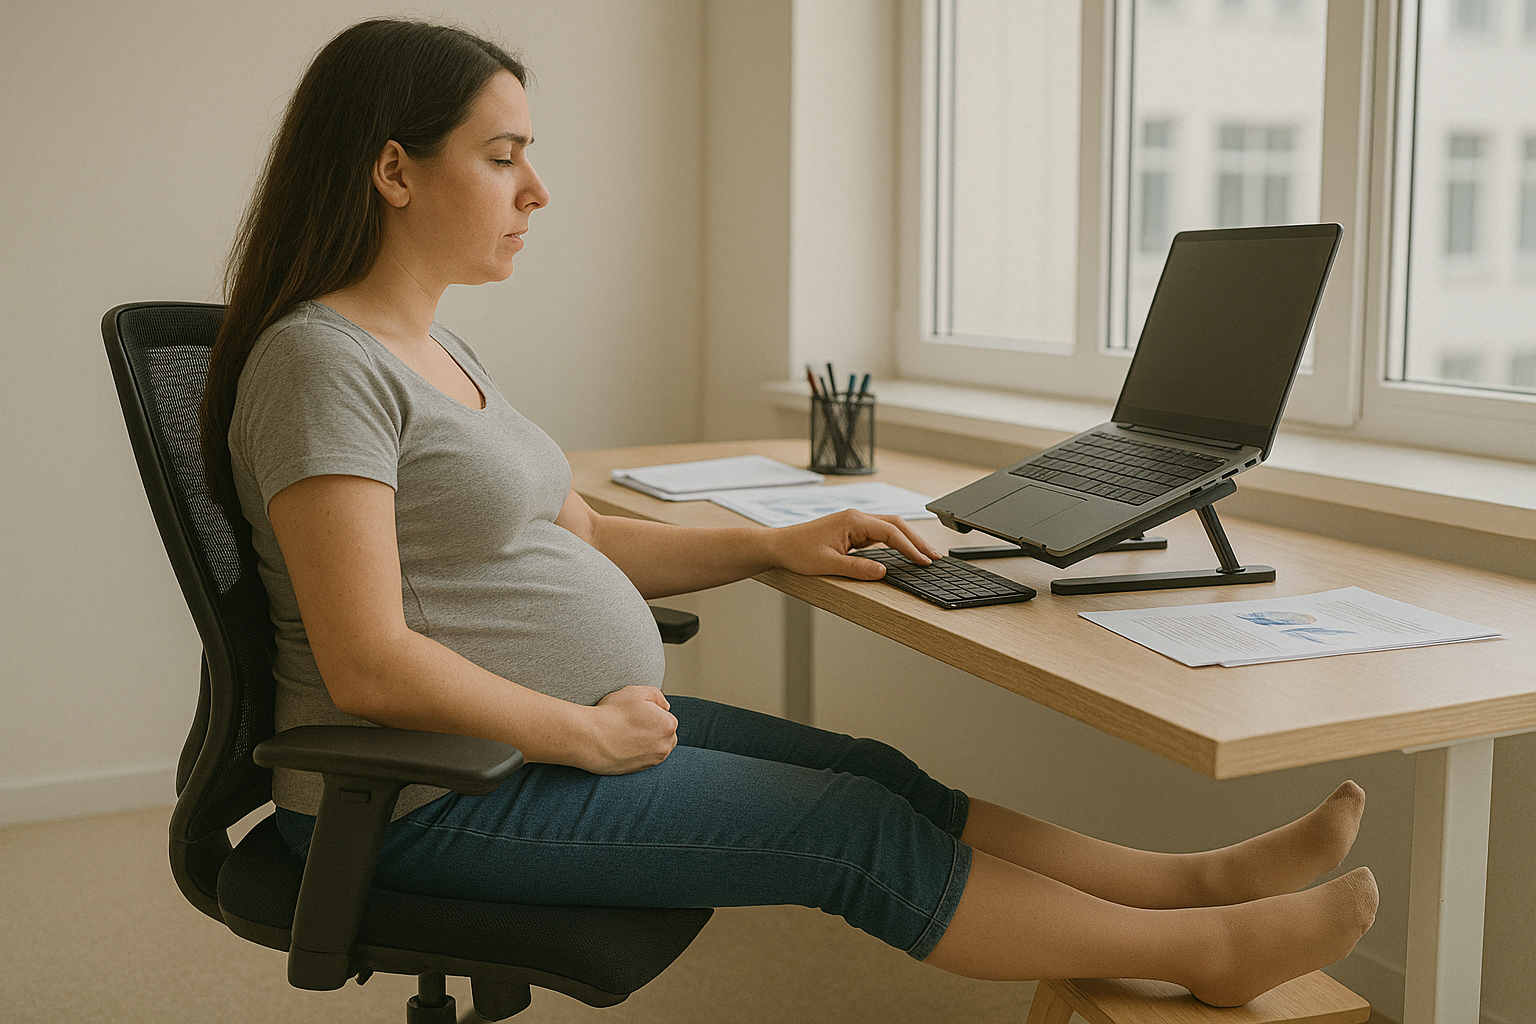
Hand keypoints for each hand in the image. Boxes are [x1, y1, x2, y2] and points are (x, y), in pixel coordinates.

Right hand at [579, 686, 677, 774]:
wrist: (589, 738)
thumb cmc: (612, 714)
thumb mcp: (636, 692)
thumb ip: (657, 696)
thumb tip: (664, 707)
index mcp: (668, 725)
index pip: (666, 716)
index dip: (650, 712)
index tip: (635, 712)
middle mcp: (664, 746)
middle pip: (664, 734)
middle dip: (653, 728)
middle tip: (631, 722)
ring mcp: (652, 761)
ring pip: (654, 748)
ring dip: (645, 741)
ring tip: (625, 734)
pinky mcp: (638, 771)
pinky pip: (642, 759)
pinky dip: (635, 752)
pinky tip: (621, 744)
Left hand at [771, 509, 943, 579]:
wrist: (779, 545)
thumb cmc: (797, 552)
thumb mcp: (827, 564)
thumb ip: (856, 568)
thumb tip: (882, 571)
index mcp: (853, 520)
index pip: (891, 532)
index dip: (910, 547)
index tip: (924, 561)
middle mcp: (856, 517)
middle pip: (896, 524)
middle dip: (917, 540)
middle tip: (934, 556)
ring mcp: (854, 522)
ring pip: (889, 527)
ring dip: (908, 540)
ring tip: (925, 554)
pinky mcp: (851, 530)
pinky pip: (879, 533)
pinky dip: (895, 541)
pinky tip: (904, 551)